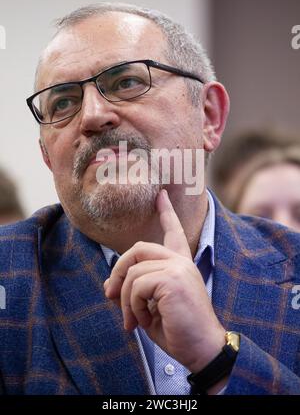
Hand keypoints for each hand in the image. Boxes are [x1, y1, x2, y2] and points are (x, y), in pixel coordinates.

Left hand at [104, 189, 225, 372]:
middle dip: (118, 271)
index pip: (174, 232)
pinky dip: (132, 306)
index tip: (162, 195)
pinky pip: (137, 286)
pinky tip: (142, 321)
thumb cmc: (179, 332)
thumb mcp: (151, 309)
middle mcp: (181, 262)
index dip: (167, 213)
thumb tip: (109, 284)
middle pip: (138, 247)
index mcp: (181, 266)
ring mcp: (178, 268)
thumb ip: (135, 292)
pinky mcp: (173, 280)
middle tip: (110, 294)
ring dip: (125, 300)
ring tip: (132, 320)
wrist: (203, 350)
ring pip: (133, 271)